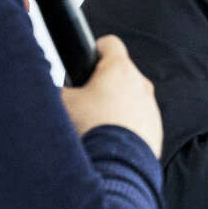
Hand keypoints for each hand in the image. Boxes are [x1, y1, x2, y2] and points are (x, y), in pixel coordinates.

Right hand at [60, 35, 162, 156]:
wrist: (118, 164)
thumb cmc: (92, 128)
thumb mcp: (63, 103)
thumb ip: (58, 88)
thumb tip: (52, 87)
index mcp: (120, 69)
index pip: (109, 44)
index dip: (94, 50)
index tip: (86, 62)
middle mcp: (140, 83)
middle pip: (119, 73)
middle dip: (101, 83)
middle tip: (83, 100)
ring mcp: (150, 105)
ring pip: (129, 97)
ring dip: (114, 104)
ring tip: (95, 123)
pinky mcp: (155, 126)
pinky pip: (137, 118)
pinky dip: (124, 123)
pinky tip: (109, 136)